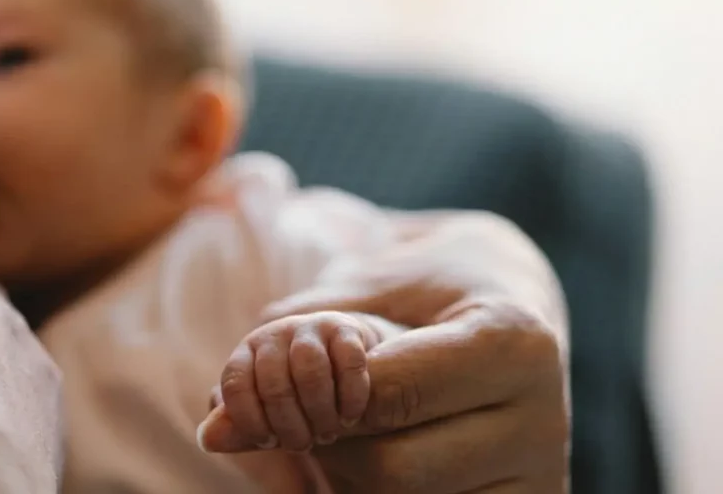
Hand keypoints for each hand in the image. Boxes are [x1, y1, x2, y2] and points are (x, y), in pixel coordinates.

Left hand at [199, 311, 403, 452]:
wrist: (340, 360)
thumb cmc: (295, 394)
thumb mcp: (265, 411)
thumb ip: (238, 426)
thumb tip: (205, 439)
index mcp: (246, 353)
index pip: (235, 384)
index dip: (249, 420)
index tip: (268, 442)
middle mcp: (273, 334)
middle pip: (274, 382)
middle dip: (290, 424)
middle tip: (303, 445)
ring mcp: (309, 327)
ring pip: (309, 368)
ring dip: (320, 412)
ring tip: (328, 434)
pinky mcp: (344, 328)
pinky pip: (348, 361)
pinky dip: (350, 397)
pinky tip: (350, 417)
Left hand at [202, 213, 569, 492]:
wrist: (514, 296)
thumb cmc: (428, 282)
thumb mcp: (367, 288)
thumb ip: (290, 346)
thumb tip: (212, 431)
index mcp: (512, 343)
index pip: (390, 393)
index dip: (322, 392)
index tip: (301, 377)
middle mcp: (543, 419)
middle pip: (390, 469)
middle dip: (332, 439)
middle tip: (327, 405)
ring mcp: (539, 477)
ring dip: (350, 474)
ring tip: (360, 424)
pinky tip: (384, 452)